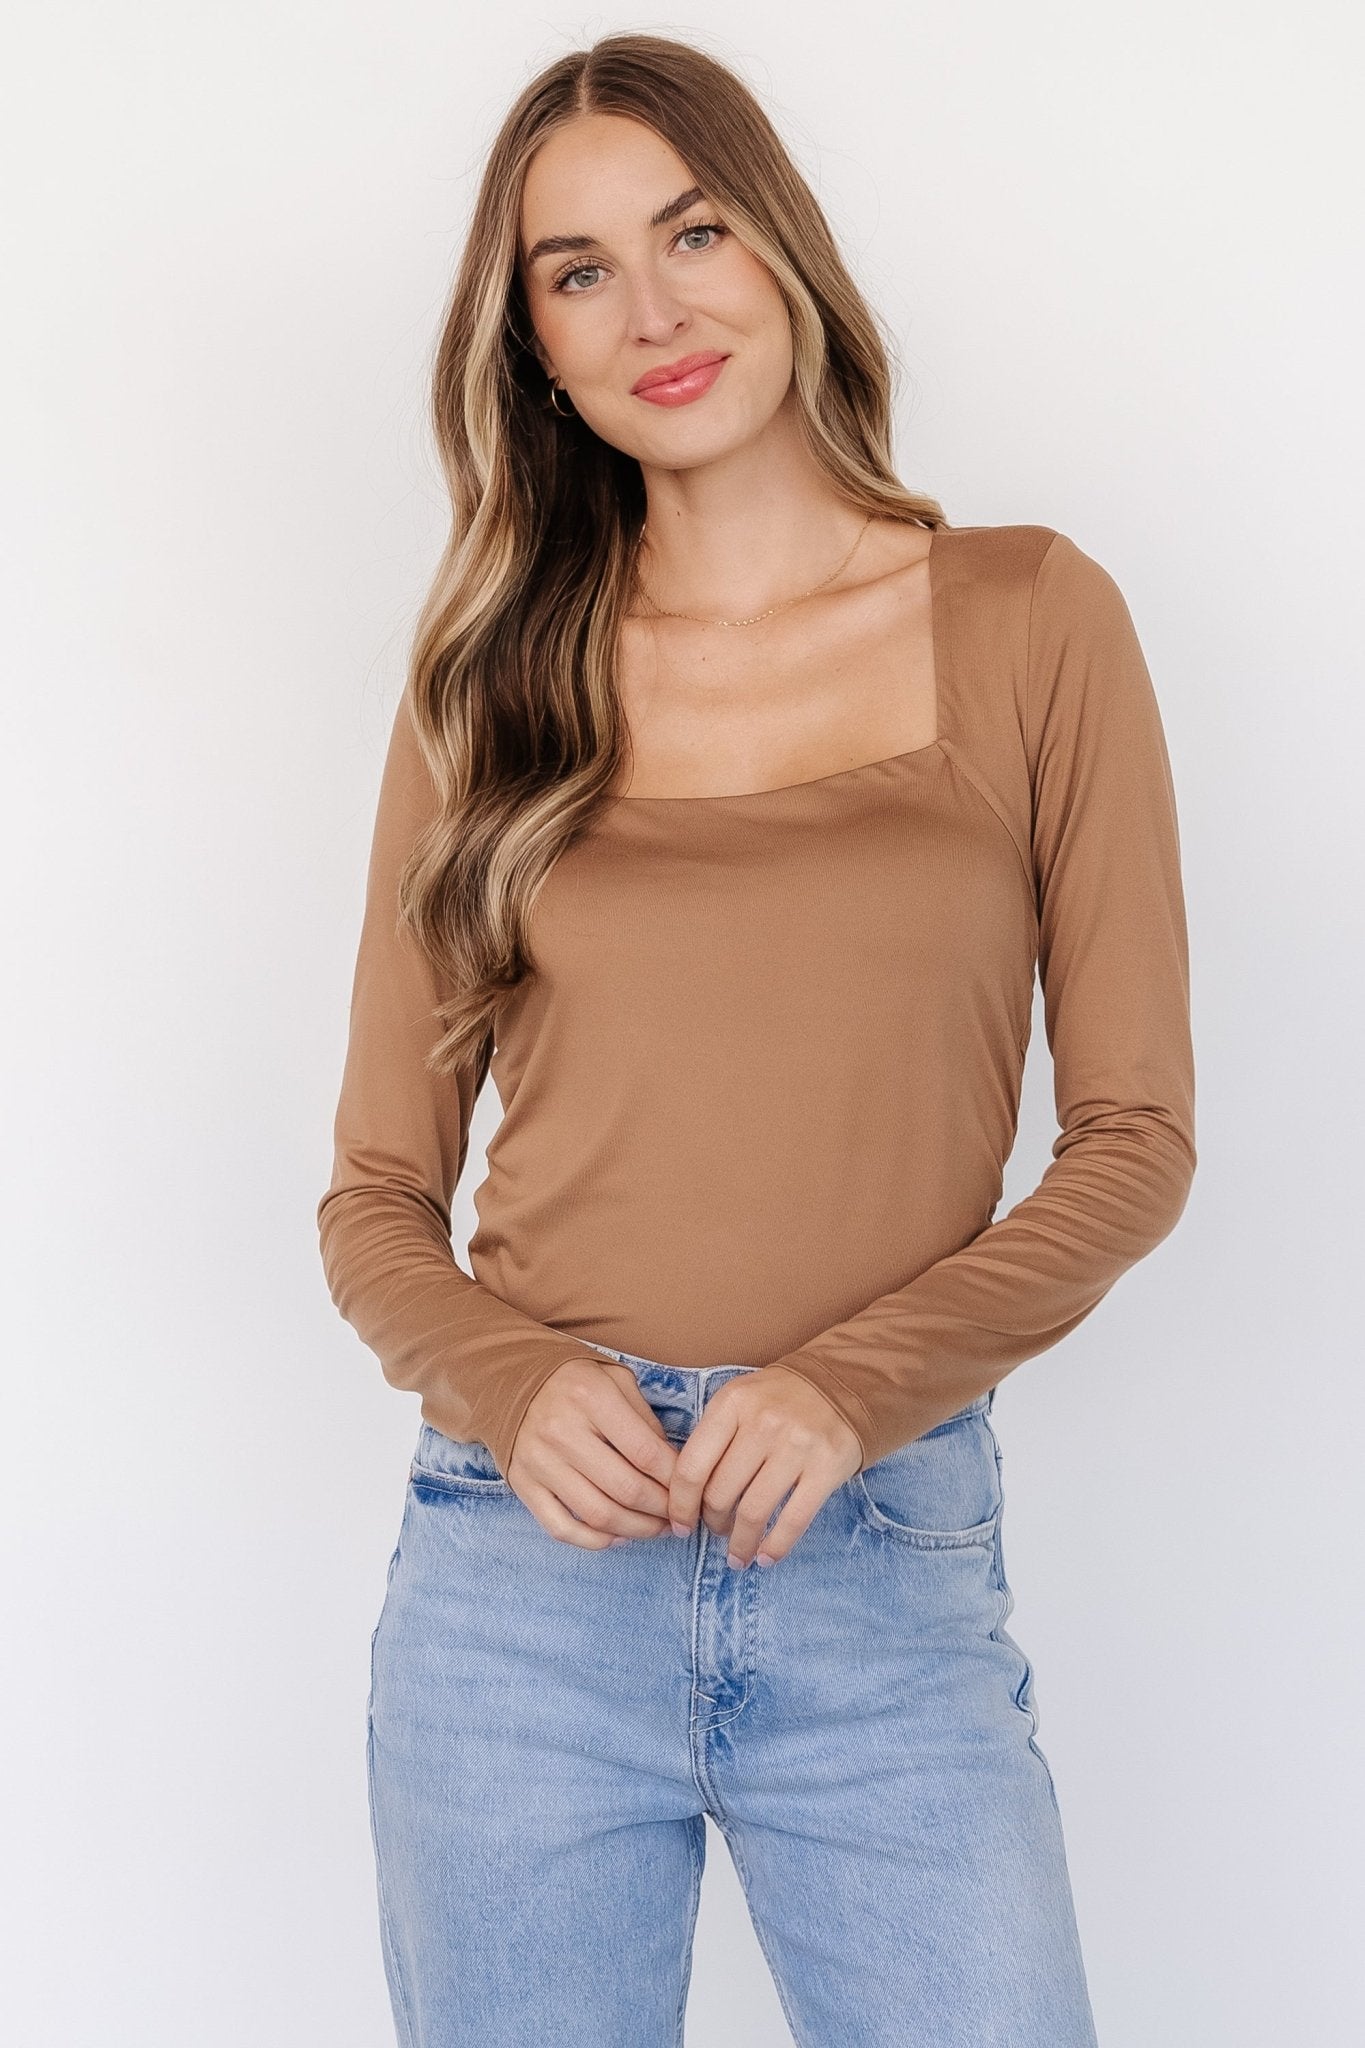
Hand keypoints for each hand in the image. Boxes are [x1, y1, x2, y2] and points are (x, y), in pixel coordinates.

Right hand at [507, 1356, 679, 1548]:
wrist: (509, 1379)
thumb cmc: (573, 1380)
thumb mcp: (615, 1380)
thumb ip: (645, 1420)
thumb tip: (672, 1467)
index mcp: (590, 1398)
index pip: (646, 1453)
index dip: (675, 1480)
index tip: (691, 1490)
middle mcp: (562, 1432)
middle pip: (626, 1489)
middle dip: (662, 1511)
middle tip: (680, 1517)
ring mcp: (539, 1462)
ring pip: (598, 1515)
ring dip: (637, 1530)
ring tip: (657, 1529)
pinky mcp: (522, 1485)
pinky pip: (561, 1528)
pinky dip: (595, 1541)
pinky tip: (619, 1536)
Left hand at [667, 1366, 862, 1567]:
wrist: (843, 1382)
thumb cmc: (780, 1399)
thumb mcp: (740, 1399)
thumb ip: (714, 1437)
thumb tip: (686, 1493)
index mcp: (733, 1404)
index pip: (691, 1466)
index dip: (680, 1505)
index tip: (680, 1525)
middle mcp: (763, 1423)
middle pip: (720, 1493)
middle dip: (712, 1523)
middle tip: (716, 1530)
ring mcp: (797, 1446)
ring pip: (754, 1512)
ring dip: (740, 1543)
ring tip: (738, 1555)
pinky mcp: (827, 1467)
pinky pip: (794, 1520)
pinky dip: (775, 1548)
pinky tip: (766, 1558)